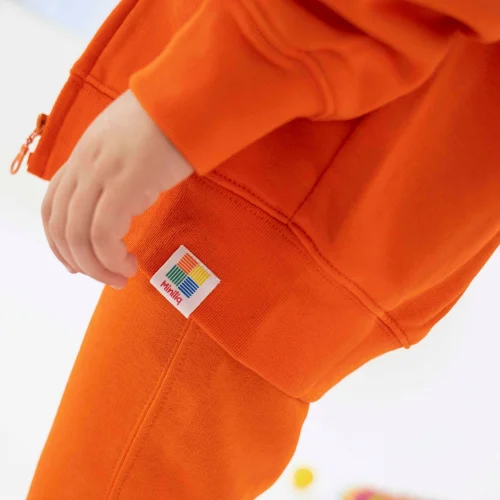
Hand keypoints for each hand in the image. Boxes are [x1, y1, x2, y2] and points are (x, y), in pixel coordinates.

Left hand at [41, 90, 193, 288]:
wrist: (188, 100)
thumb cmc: (169, 119)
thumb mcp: (130, 139)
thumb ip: (116, 163)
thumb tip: (124, 191)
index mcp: (84, 154)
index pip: (52, 204)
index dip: (57, 240)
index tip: (76, 262)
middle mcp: (85, 164)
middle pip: (60, 224)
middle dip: (76, 260)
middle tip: (102, 277)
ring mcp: (102, 173)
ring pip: (78, 235)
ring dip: (96, 267)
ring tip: (120, 277)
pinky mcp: (125, 184)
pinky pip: (104, 233)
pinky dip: (111, 258)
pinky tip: (130, 264)